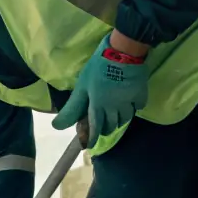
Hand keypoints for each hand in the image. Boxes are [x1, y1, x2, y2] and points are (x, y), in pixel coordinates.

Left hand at [52, 33, 150, 148]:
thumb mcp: (81, 87)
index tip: (90, 145)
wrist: (123, 52)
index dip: (92, 137)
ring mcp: (129, 103)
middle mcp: (114, 109)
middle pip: (112, 125)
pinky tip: (130, 104)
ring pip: (125, 119)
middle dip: (106, 128)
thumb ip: (72, 108)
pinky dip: (133, 108)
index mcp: (98, 107)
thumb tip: (56, 126)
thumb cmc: (98, 68)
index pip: (95, 128)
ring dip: (119, 121)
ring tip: (116, 118)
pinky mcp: (141, 94)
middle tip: (102, 127)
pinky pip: (137, 107)